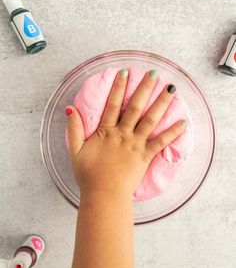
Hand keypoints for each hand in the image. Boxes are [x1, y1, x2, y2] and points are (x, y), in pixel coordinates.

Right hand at [65, 69, 186, 199]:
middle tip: (155, 74)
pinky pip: (161, 143)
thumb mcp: (75, 151)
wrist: (103, 195)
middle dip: (145, 89)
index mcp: (106, 132)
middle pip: (135, 107)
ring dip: (161, 104)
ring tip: (171, 90)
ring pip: (150, 120)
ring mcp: (136, 145)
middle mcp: (123, 134)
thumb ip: (74, 129)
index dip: (119, 87)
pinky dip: (173, 133)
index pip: (112, 104)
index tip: (125, 72)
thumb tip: (70, 108)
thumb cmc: (88, 175)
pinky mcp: (145, 157)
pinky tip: (183, 123)